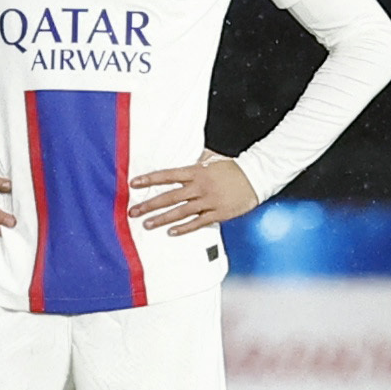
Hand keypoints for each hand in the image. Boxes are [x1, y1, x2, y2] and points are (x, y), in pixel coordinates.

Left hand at [129, 151, 260, 235]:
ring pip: (181, 211)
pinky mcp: (218, 213)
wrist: (257, 176)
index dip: (150, 179)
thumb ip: (198, 160)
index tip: (134, 184)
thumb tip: (187, 157)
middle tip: (133, 211)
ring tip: (147, 224)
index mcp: (197, 171)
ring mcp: (209, 201)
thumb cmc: (234, 167)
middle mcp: (200, 186)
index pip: (168, 175)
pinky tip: (172, 232)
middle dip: (149, 204)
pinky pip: (198, 222)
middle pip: (169, 196)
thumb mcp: (213, 158)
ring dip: (162, 218)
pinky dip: (184, 228)